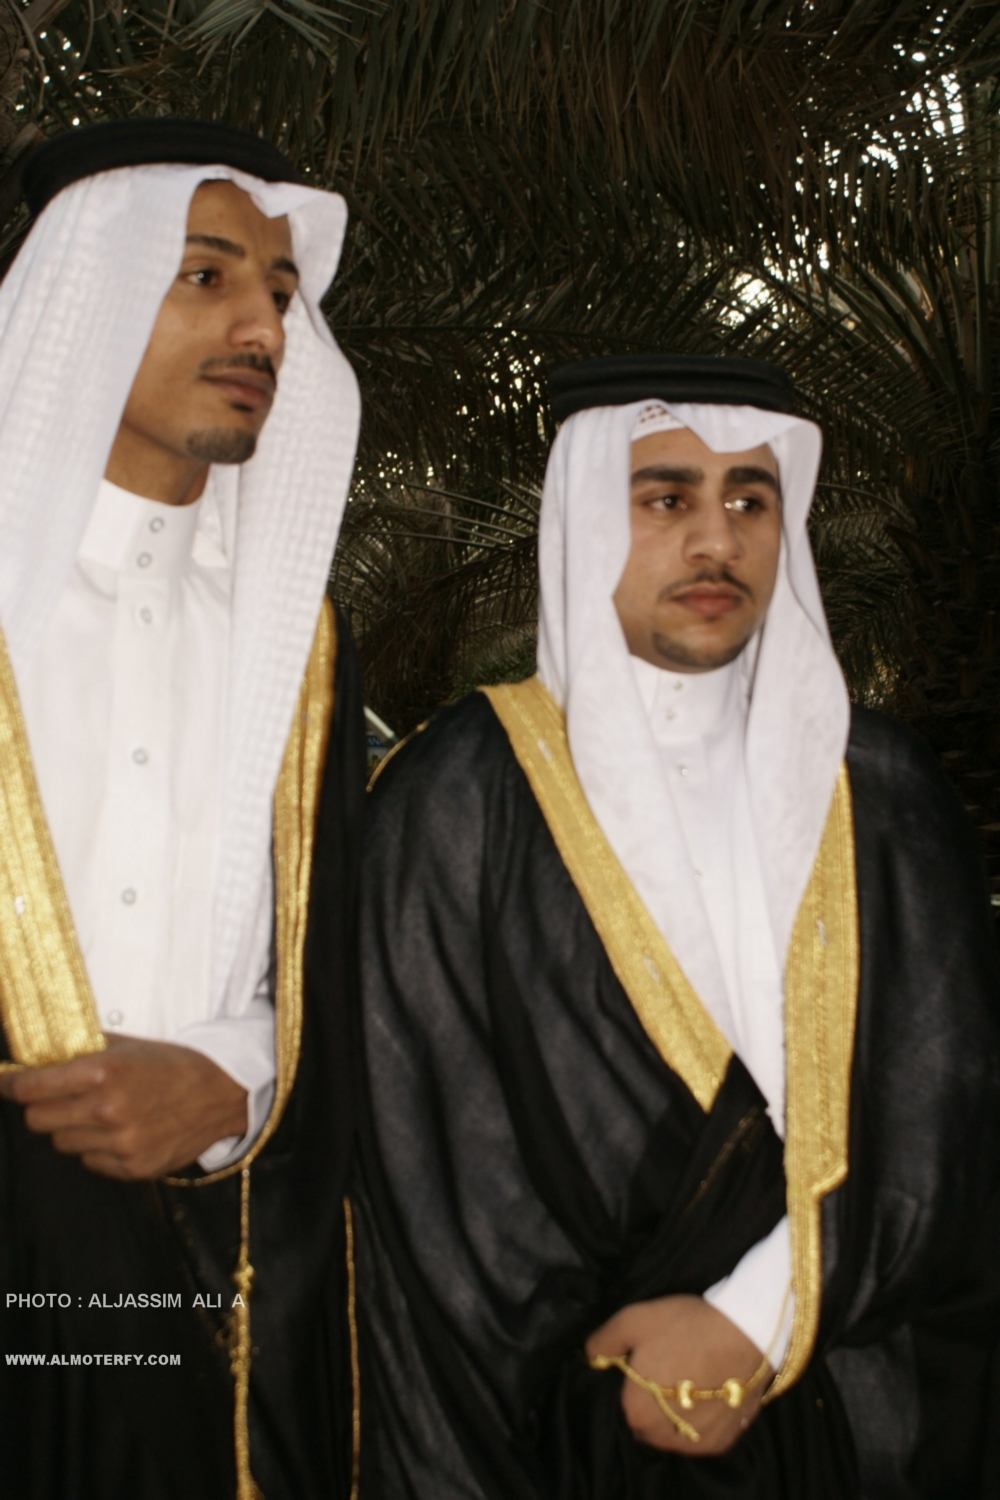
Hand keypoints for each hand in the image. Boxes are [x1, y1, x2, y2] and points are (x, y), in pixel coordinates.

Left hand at [0, 1035, 247, 1178]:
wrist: (220, 1094)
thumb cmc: (171, 1065)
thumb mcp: (127, 1046)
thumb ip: (81, 1053)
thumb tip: (36, 1057)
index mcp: (104, 1073)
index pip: (31, 1087)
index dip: (11, 1084)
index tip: (5, 1082)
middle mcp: (108, 1111)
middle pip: (37, 1120)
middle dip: (41, 1107)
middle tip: (58, 1097)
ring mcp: (120, 1144)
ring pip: (62, 1143)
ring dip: (70, 1129)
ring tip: (98, 1114)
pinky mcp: (131, 1168)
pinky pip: (89, 1161)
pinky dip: (96, 1148)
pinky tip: (119, 1131)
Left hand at [585, 1295, 769, 1454]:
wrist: (746, 1332)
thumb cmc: (685, 1327)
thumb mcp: (634, 1320)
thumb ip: (604, 1341)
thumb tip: (590, 1356)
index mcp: (636, 1412)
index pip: (624, 1403)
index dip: (635, 1382)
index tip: (650, 1362)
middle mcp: (663, 1437)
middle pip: (647, 1423)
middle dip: (653, 1402)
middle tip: (671, 1369)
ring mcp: (695, 1443)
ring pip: (672, 1433)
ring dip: (676, 1415)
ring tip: (691, 1381)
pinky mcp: (721, 1442)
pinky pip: (700, 1437)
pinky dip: (701, 1421)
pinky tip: (708, 1394)